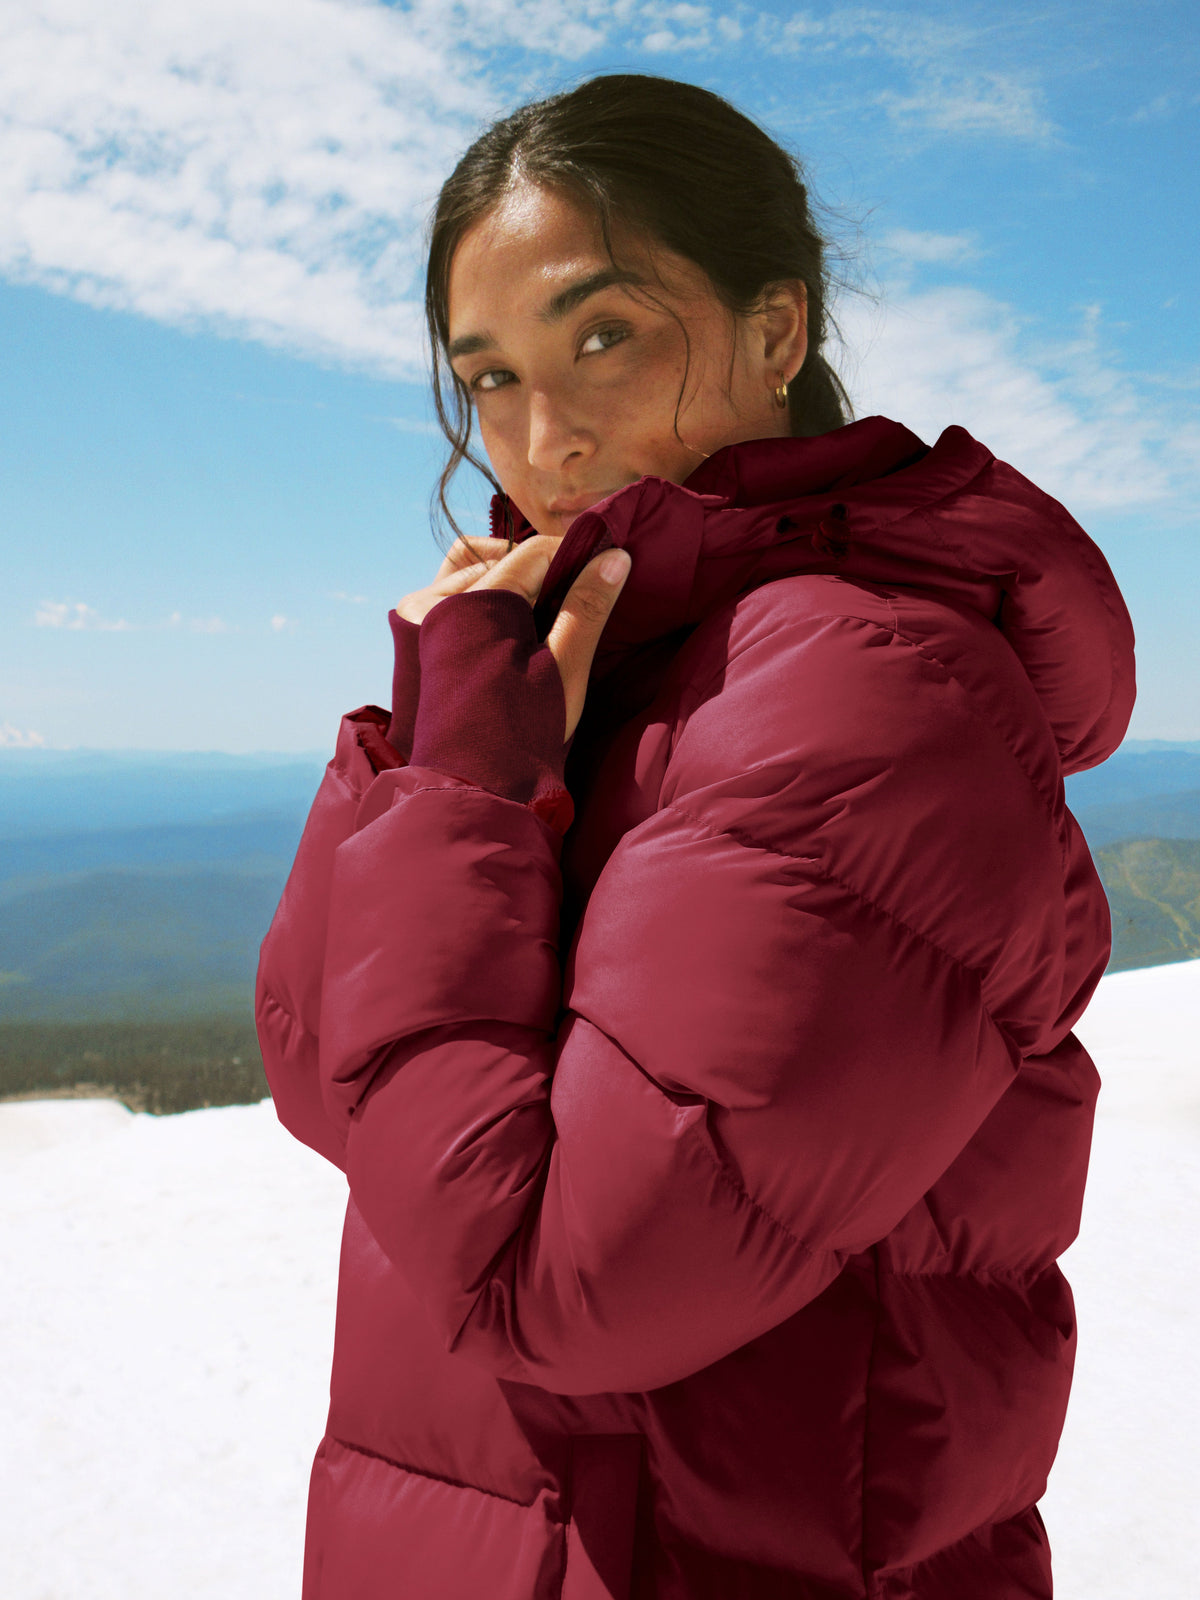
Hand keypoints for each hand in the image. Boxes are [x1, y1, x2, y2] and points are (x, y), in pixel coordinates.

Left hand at [404, 534, 630, 741]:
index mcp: (474, 604)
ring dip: (511, 583)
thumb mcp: (564, 667)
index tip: (603, 570)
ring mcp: (419, 618)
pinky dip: (481, 598)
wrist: (474, 789)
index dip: (574, 557)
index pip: (533, 553)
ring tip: (542, 615)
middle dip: (543, 572)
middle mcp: (437, 601)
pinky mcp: (416, 638)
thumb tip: (616, 556)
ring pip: (474, 573)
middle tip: (576, 598)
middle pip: (502, 560)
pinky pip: (451, 595)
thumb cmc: (523, 733)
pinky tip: (508, 627)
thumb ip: (587, 607)